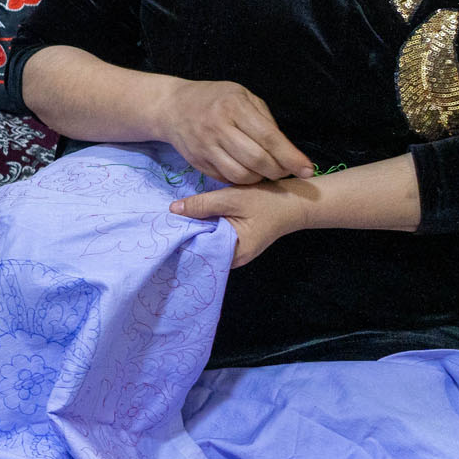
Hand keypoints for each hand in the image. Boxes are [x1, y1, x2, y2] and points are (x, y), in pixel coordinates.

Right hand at [157, 78, 312, 184]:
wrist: (172, 107)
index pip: (269, 138)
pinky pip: (226, 178)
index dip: (291, 157)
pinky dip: (242, 180)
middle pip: (257, 160)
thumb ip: (264, 119)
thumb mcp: (242, 96)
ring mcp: (205, 146)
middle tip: (285, 171)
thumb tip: (285, 149)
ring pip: (241, 174)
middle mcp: (218, 127)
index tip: (307, 169)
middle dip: (277, 171)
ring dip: (260, 178)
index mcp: (234, 107)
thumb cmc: (214, 98)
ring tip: (266, 172)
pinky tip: (247, 172)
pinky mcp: (197, 161)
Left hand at [170, 182, 310, 266]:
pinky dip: (204, 228)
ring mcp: (233, 252)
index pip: (198, 251)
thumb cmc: (268, 201)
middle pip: (199, 248)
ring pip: (205, 241)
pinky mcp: (234, 242)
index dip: (180, 239)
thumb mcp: (233, 198)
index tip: (162, 228)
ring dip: (194, 230)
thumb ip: (203, 204)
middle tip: (162, 221)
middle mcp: (232, 259)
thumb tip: (172, 210)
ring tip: (174, 219)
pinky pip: (213, 237)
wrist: (295, 203)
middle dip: (184, 234)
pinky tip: (193, 218)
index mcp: (233, 254)